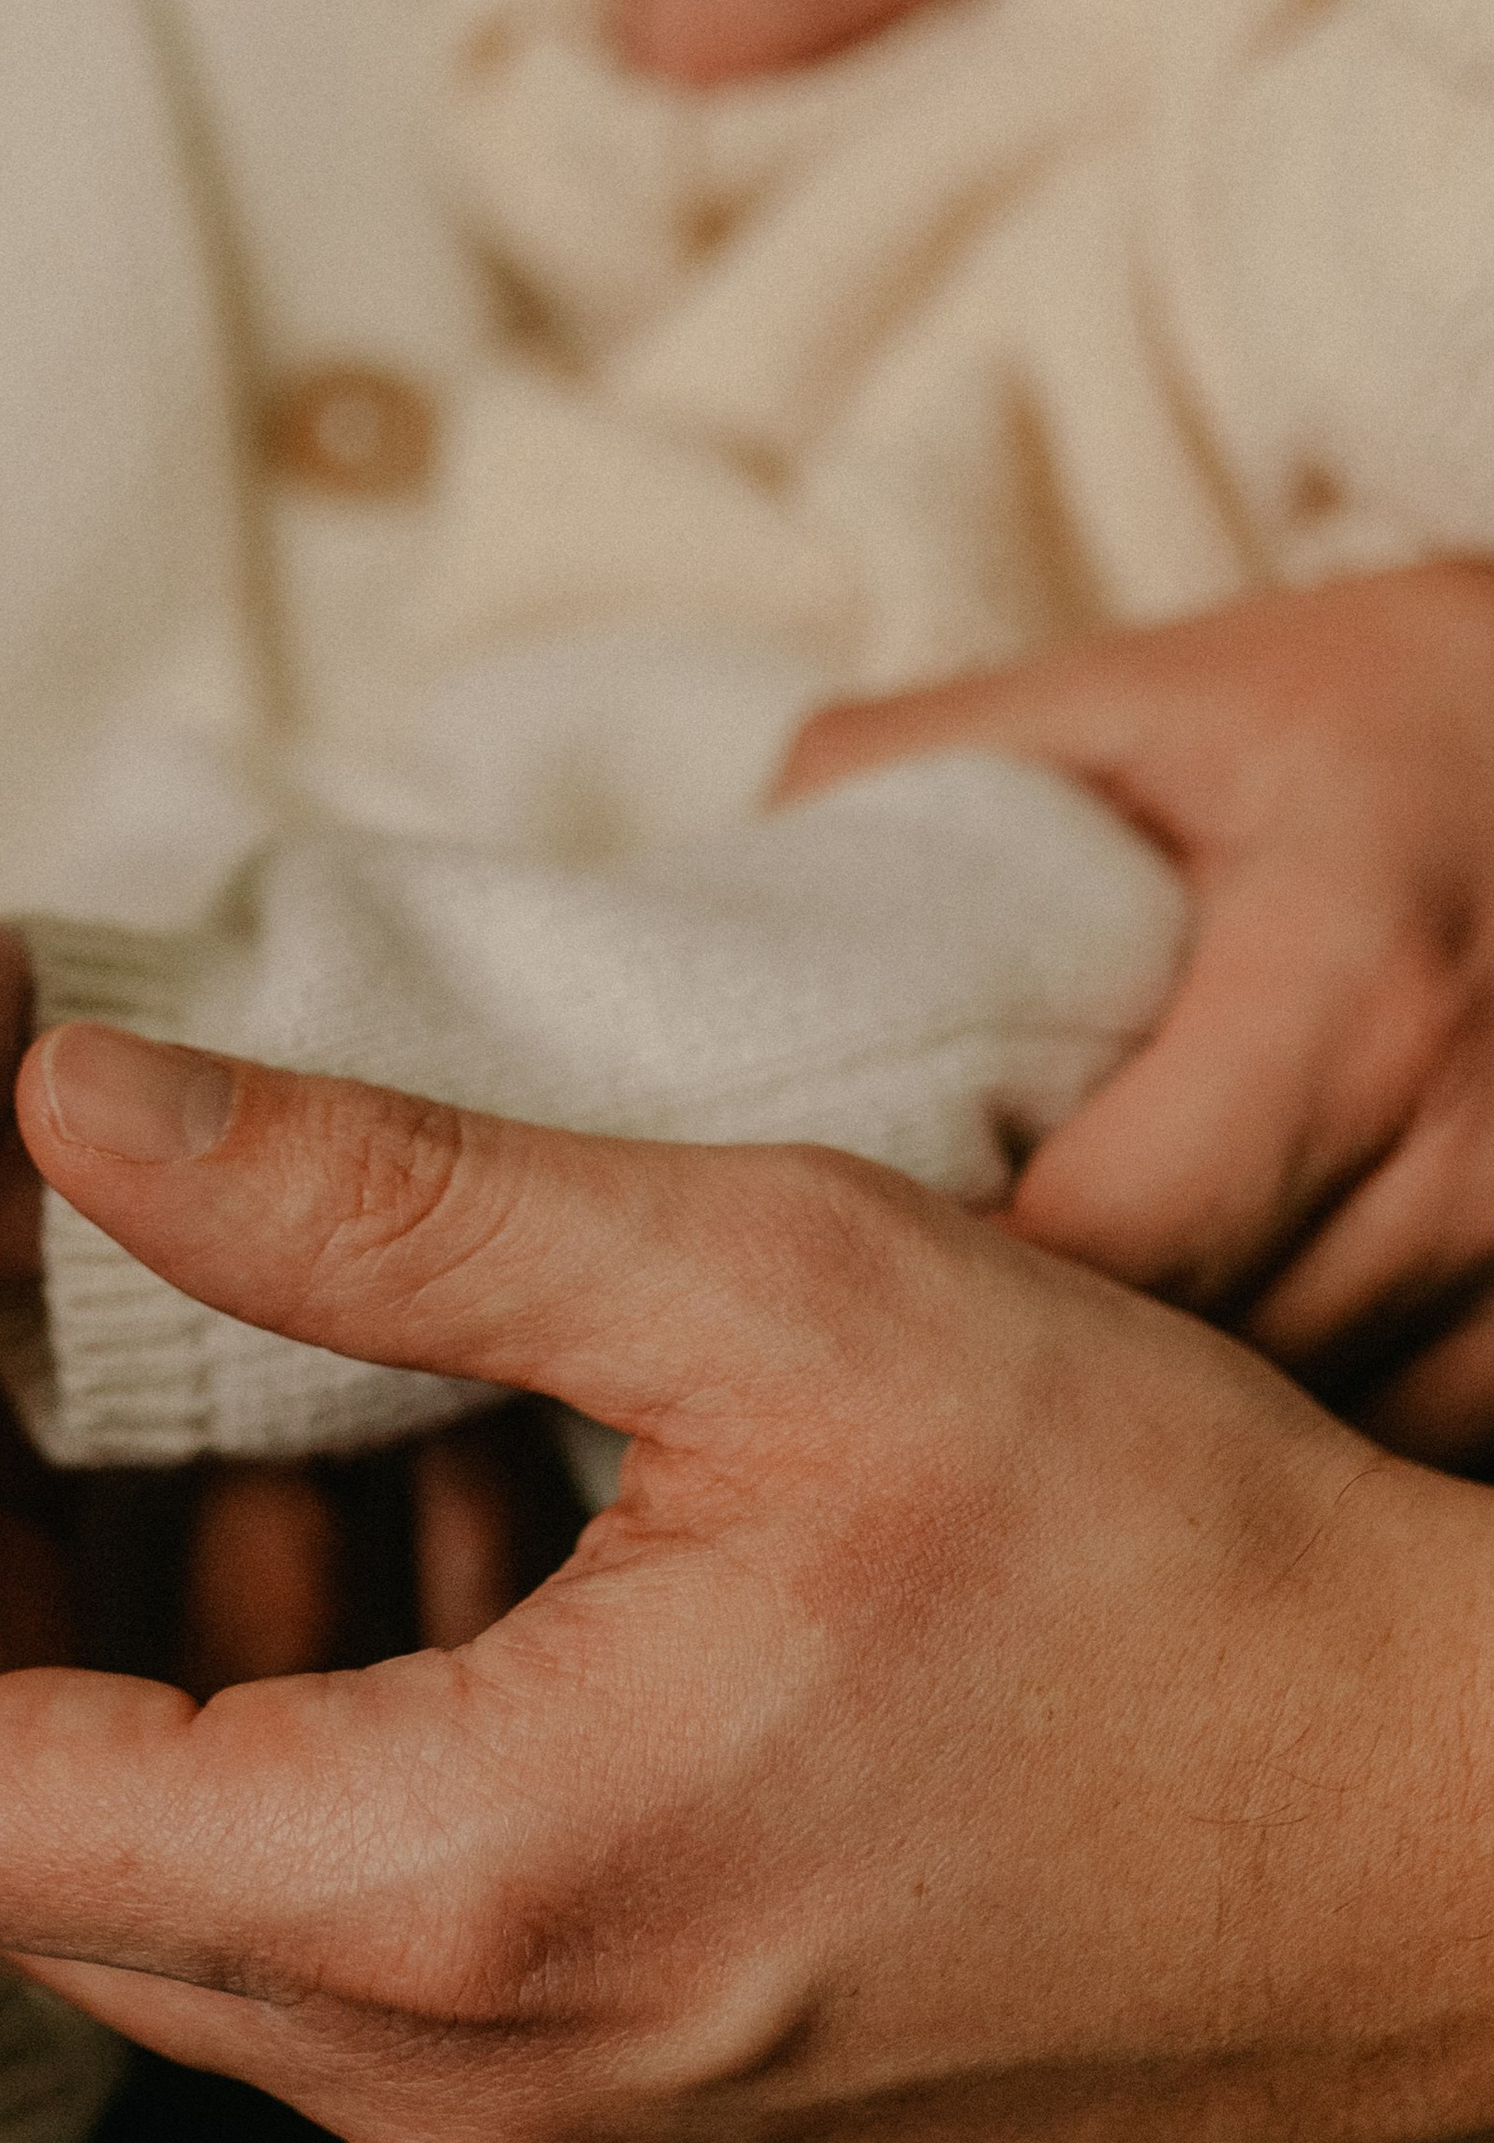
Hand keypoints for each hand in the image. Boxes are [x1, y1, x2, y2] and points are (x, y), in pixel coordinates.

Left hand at [0, 1024, 1493, 2142]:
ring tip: (374, 1445)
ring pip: (225, 1928)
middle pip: (61, 1873)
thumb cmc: (1170, 1559)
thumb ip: (384, 1195)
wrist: (1461, 1854)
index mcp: (453, 1897)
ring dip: (223, 1676)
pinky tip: (521, 1586)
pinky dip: (366, 1778)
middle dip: (41, 1604)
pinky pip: (389, 1990)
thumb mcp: (775, 1291)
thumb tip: (73, 1110)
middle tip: (119, 1387)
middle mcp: (472, 2105)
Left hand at [778, 566, 1493, 1459]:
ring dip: (1183, 1440)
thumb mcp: (1154, 695)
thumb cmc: (1385, 714)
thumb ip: (928, 767)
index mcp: (1350, 1002)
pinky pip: (1418, 1442)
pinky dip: (1311, 1440)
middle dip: (1053, 1394)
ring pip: (1317, 1446)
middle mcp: (1470, 1153)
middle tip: (924, 1357)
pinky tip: (1218, 1391)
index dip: (957, 1301)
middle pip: (1203, 1380)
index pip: (1106, 1254)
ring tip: (1062, 1381)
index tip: (856, 1289)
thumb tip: (722, 880)